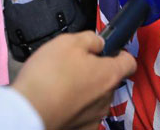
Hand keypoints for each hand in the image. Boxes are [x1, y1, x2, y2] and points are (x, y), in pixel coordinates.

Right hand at [12, 31, 136, 129]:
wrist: (29, 110)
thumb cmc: (49, 75)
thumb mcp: (68, 42)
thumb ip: (90, 39)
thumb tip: (98, 43)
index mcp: (109, 74)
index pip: (129, 62)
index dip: (119, 52)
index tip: (106, 50)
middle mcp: (107, 98)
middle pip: (109, 79)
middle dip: (95, 71)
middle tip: (72, 64)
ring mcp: (95, 116)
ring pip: (96, 97)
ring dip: (84, 89)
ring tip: (61, 83)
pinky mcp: (82, 129)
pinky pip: (84, 113)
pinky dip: (75, 106)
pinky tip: (59, 99)